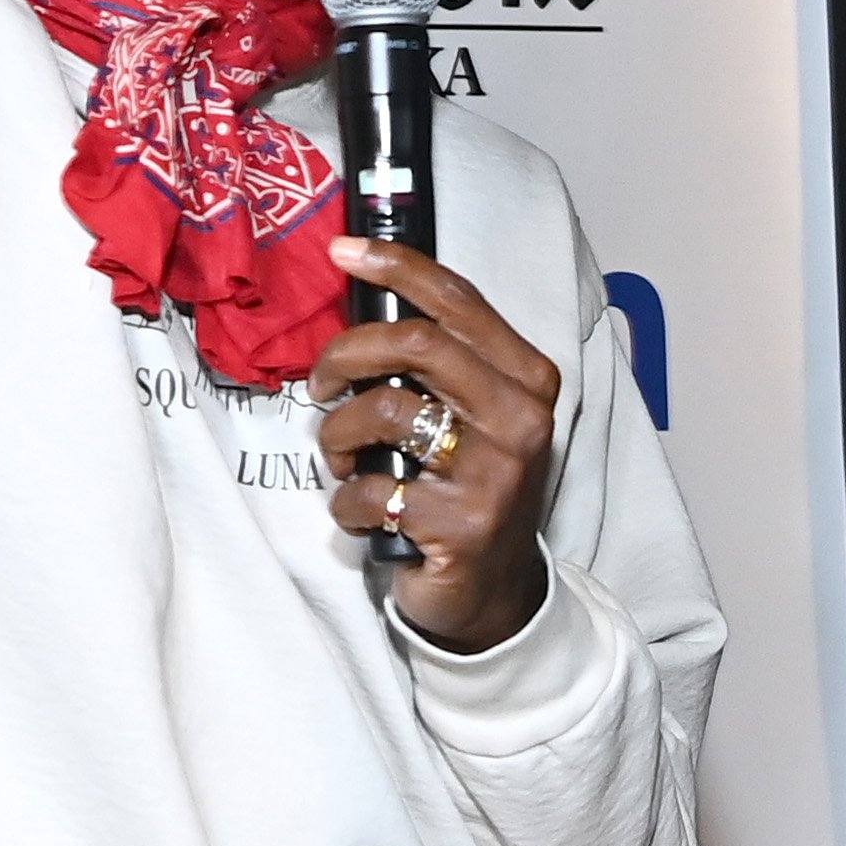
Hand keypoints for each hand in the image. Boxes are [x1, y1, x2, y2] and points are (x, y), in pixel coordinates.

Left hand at [310, 240, 560, 653]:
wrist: (493, 593)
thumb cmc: (466, 487)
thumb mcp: (472, 415)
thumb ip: (439, 363)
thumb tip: (365, 295)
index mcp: (526, 378)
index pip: (458, 301)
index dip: (395, 267)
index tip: (341, 251)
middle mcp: (523, 418)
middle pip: (415, 343)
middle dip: (347, 354)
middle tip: (319, 383)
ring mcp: (497, 475)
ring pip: (385, 412)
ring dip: (338, 436)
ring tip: (340, 458)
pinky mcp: (462, 526)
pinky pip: (372, 488)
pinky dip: (347, 499)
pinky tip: (361, 510)